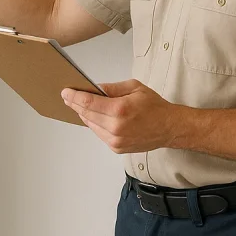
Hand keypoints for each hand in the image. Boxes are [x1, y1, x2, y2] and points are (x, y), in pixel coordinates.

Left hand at [61, 79, 181, 153]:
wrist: (169, 128)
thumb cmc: (154, 107)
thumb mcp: (134, 87)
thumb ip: (111, 88)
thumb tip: (94, 88)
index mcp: (120, 109)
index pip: (88, 102)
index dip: (74, 96)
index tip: (65, 92)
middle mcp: (116, 127)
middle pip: (86, 114)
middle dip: (75, 104)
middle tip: (68, 97)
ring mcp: (116, 140)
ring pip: (90, 125)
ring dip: (83, 114)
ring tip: (78, 105)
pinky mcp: (117, 147)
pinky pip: (99, 133)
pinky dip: (94, 124)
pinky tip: (93, 116)